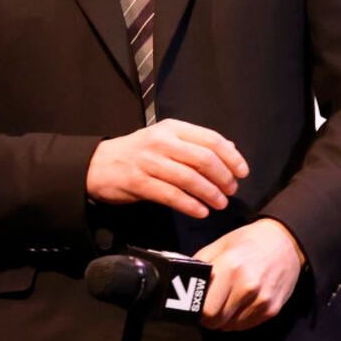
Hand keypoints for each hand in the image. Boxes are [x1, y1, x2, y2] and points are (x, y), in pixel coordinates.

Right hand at [85, 118, 248, 218]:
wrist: (97, 164)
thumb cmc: (137, 153)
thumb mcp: (165, 139)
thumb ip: (195, 143)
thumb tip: (230, 148)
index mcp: (172, 128)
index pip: (210, 139)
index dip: (231, 157)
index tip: (242, 173)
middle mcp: (162, 141)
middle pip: (204, 159)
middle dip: (223, 178)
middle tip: (231, 191)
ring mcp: (149, 162)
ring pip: (189, 178)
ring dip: (210, 193)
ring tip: (220, 204)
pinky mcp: (139, 182)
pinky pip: (171, 195)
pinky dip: (190, 205)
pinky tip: (201, 212)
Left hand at [196, 218, 304, 330]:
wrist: (285, 241)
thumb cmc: (247, 242)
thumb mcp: (220, 246)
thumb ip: (200, 266)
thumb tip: (180, 282)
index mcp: (229, 267)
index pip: (206, 308)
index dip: (197, 310)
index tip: (195, 305)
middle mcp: (247, 285)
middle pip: (216, 321)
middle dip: (208, 316)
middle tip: (208, 305)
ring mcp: (261, 299)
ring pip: (230, 326)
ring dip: (224, 318)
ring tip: (227, 300)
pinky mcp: (272, 309)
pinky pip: (246, 325)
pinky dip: (238, 319)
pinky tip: (240, 303)